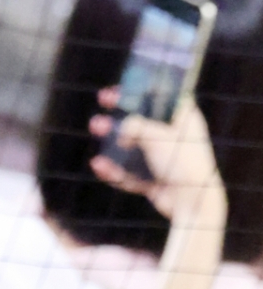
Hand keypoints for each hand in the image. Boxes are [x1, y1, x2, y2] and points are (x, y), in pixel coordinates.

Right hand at [90, 87, 223, 220]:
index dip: (147, 88)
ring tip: (95, 128)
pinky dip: (116, 169)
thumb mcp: (155, 135)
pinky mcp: (157, 179)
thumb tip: (121, 131)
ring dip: (113, 137)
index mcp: (185, 120)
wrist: (193, 203)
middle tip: (104, 100)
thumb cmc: (181, 162)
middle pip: (146, 118)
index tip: (125, 85)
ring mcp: (166, 159)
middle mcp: (176, 137)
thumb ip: (133, 125)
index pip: (166, 96)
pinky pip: (133, 171)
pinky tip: (99, 165)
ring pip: (135, 144)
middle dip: (122, 110)